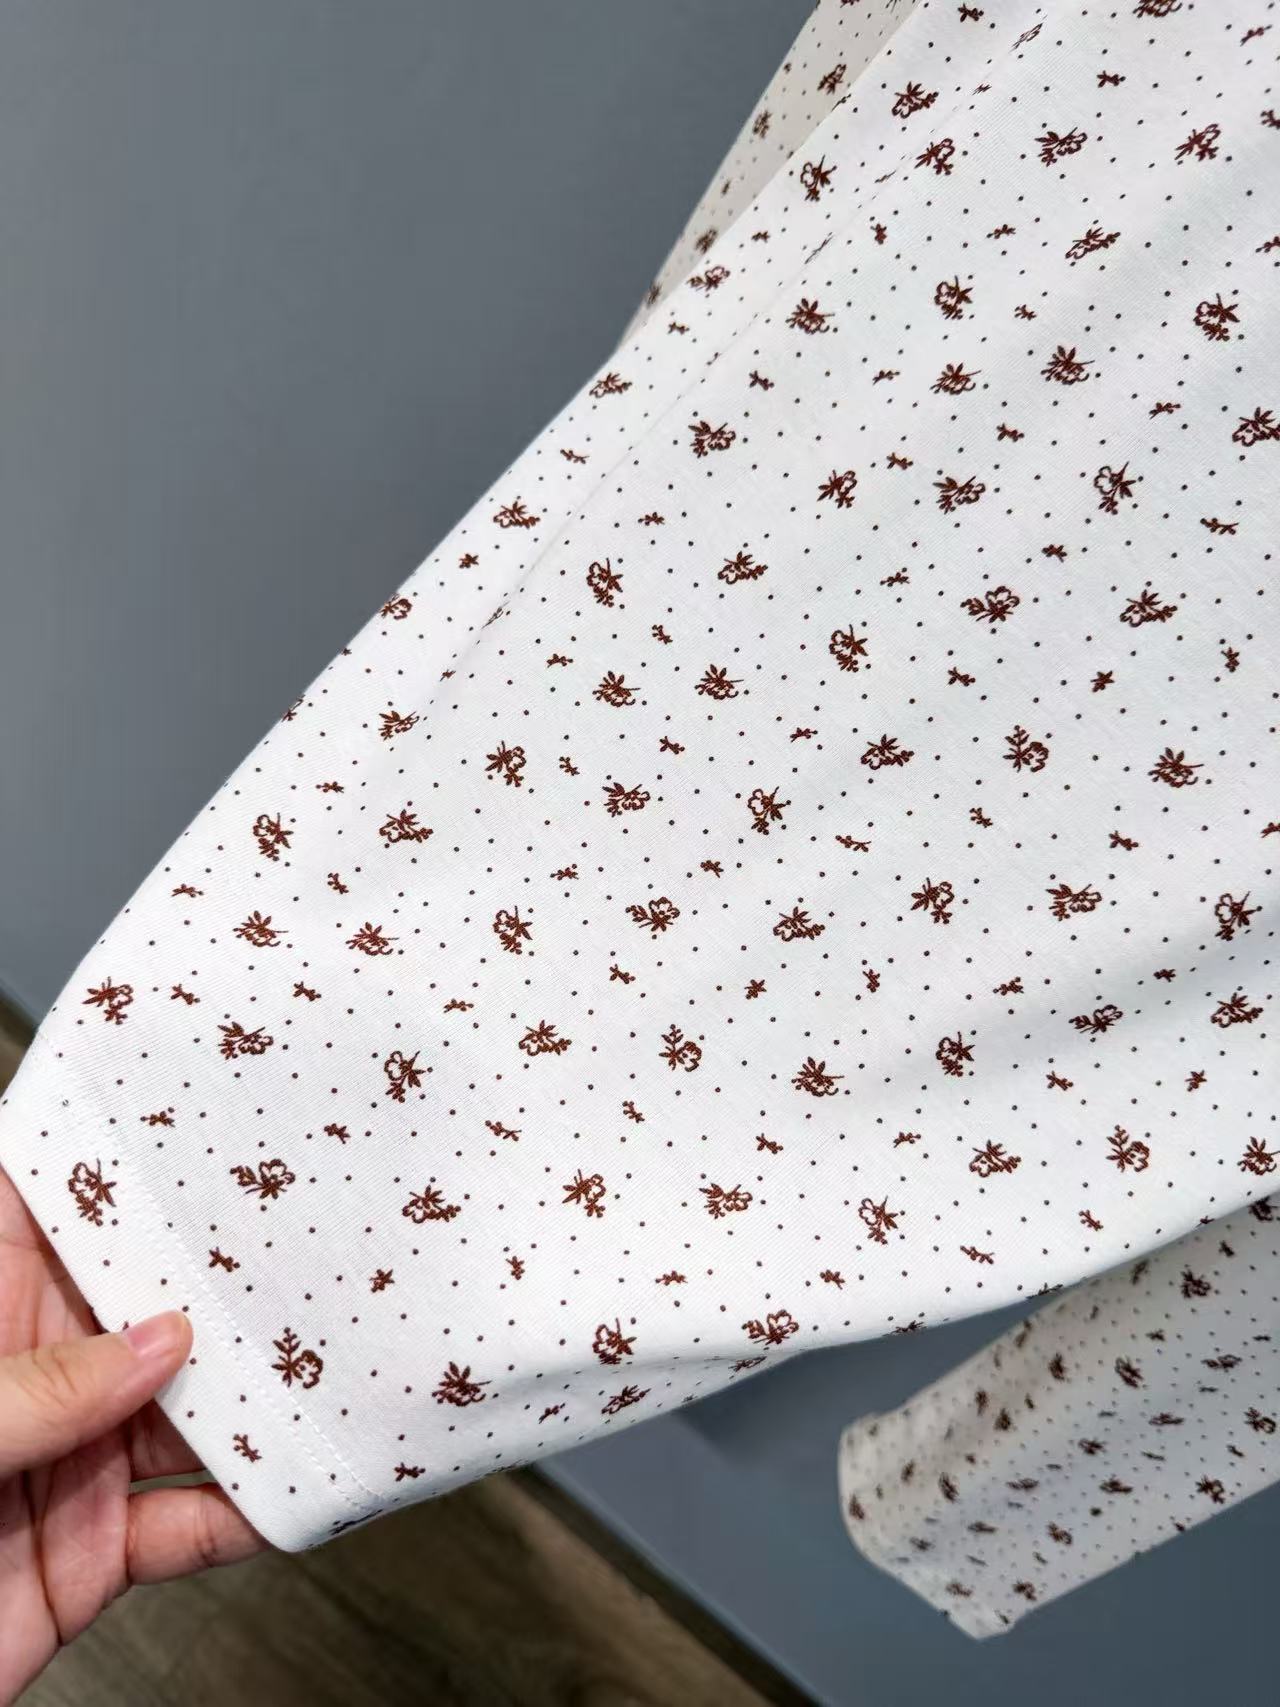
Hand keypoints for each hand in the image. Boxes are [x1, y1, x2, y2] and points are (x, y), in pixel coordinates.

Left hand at [0, 1164, 265, 1702]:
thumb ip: (36, 1389)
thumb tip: (157, 1346)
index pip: (54, 1206)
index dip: (125, 1159)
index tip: (207, 1118)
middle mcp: (28, 1374)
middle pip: (146, 1306)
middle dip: (225, 1280)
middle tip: (308, 1246)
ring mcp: (66, 1461)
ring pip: (187, 1412)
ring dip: (257, 1396)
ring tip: (325, 1363)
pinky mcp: (89, 1554)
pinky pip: (189, 1527)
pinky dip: (249, 1515)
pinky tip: (294, 1486)